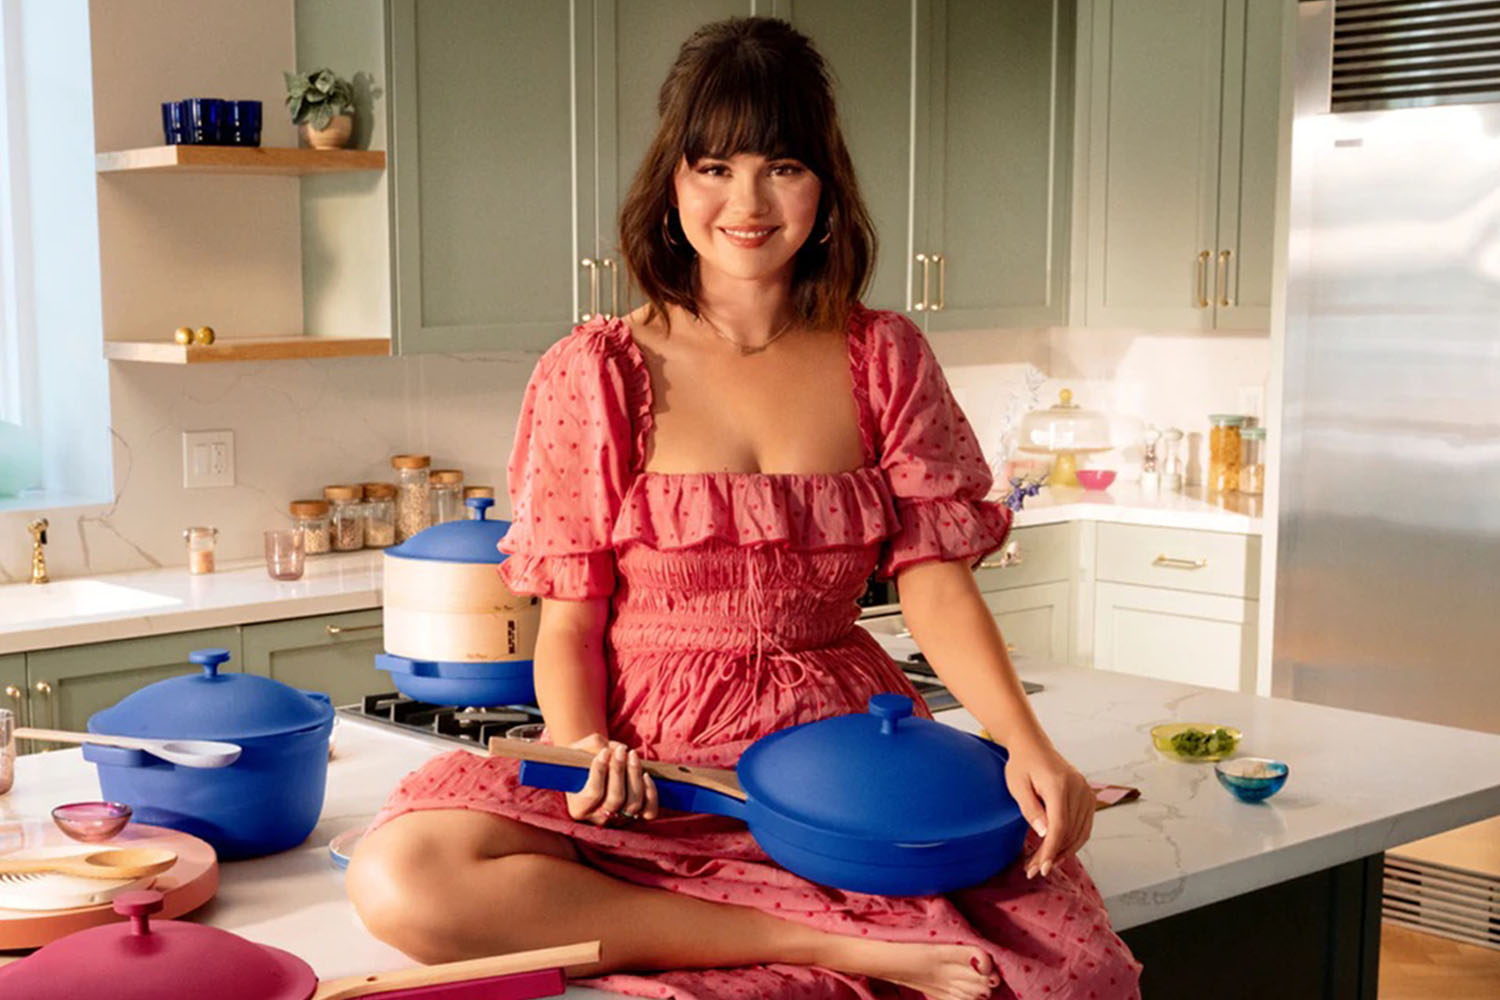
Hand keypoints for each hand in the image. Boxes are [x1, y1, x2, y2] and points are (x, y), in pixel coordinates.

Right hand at [562, 733, 659, 826]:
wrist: (591, 772)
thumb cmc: (582, 760)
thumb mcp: (579, 751)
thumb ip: (594, 746)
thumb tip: (618, 749)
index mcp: (579, 808)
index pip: (593, 794)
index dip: (600, 772)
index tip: (604, 751)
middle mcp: (599, 818)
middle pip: (615, 799)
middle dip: (619, 771)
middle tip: (621, 751)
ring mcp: (619, 820)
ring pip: (633, 804)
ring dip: (635, 776)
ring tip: (632, 756)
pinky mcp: (636, 817)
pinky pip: (649, 811)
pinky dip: (650, 793)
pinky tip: (645, 775)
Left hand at [1003, 740, 1094, 878]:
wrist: (1034, 746)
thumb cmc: (1022, 765)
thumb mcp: (1017, 785)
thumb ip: (1030, 809)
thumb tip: (1044, 834)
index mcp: (1060, 785)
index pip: (1059, 826)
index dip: (1050, 850)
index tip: (1040, 868)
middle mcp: (1079, 789)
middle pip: (1070, 833)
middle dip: (1053, 855)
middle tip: (1034, 870)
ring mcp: (1087, 792)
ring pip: (1080, 833)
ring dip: (1063, 852)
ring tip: (1043, 864)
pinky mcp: (1089, 797)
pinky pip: (1084, 826)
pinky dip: (1072, 842)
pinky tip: (1057, 852)